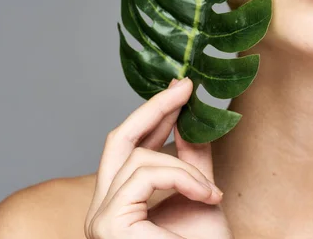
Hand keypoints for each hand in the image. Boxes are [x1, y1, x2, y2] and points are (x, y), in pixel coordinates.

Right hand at [84, 77, 233, 238]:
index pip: (129, 148)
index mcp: (120, 203)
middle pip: (117, 141)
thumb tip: (190, 118)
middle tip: (184, 87)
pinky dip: (180, 177)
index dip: (153, 114)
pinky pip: (144, 175)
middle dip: (152, 109)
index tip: (180, 90)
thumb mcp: (200, 195)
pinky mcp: (108, 224)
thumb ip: (191, 160)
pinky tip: (206, 195)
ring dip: (184, 167)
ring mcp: (100, 218)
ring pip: (138, 158)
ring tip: (212, 191)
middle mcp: (101, 208)